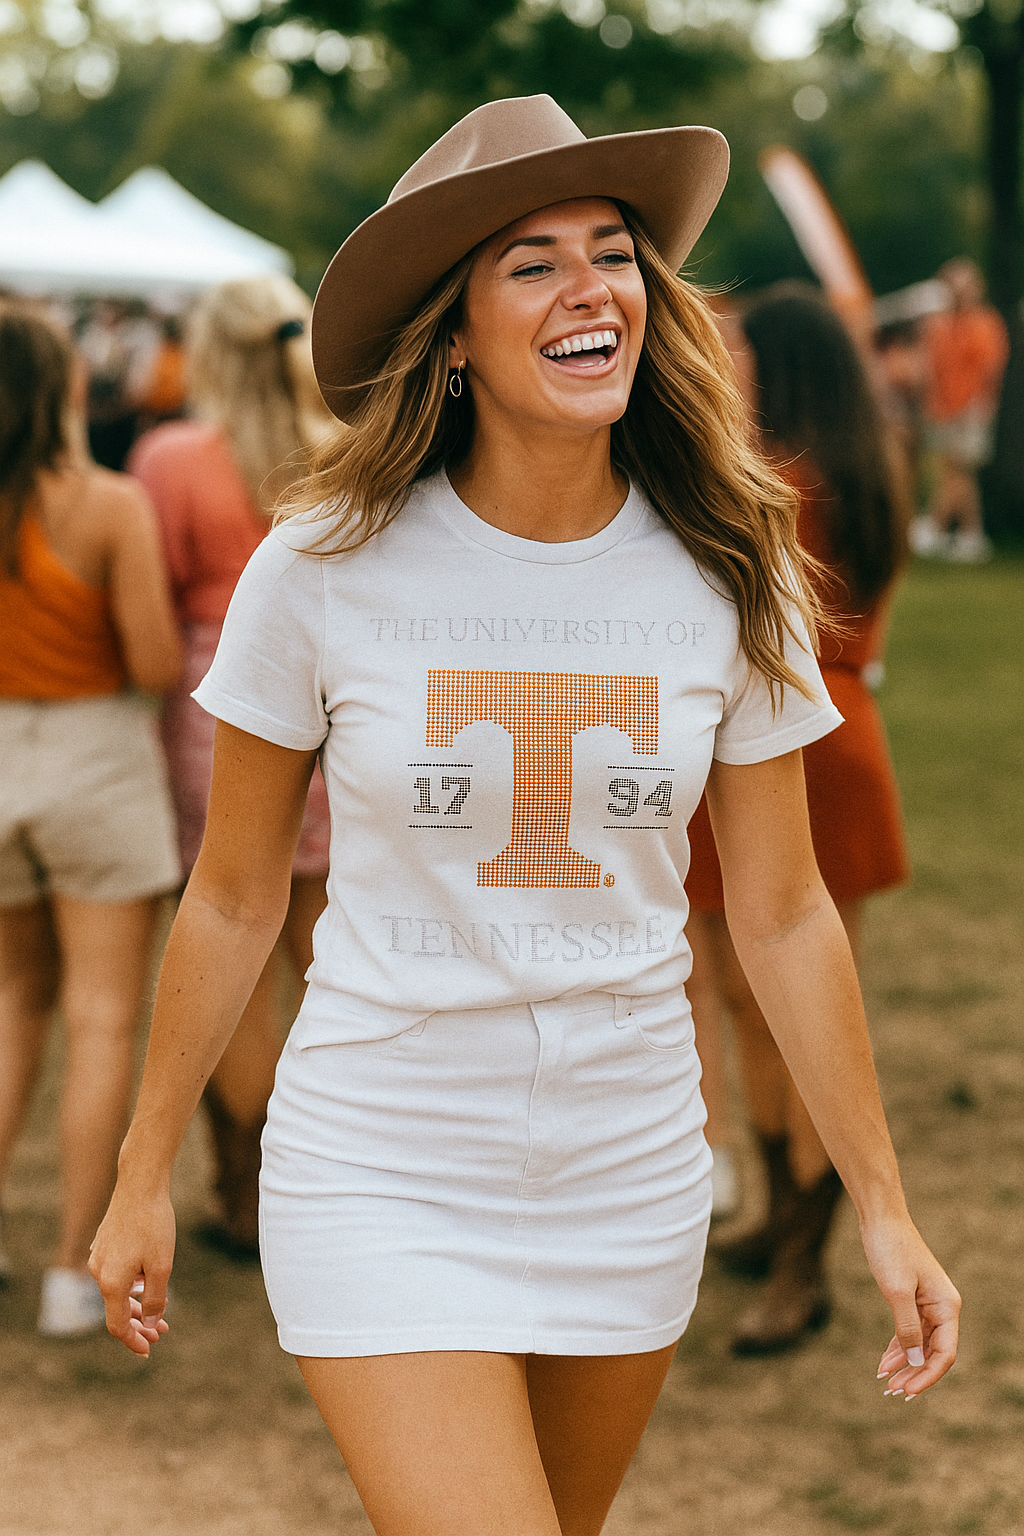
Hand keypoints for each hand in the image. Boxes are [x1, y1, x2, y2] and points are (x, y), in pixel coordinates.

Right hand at [89, 1183, 175, 1357]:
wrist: (140, 1184)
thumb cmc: (154, 1224)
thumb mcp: (162, 1266)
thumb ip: (156, 1300)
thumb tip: (151, 1325)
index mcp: (110, 1282)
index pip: (118, 1325)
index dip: (133, 1340)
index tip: (148, 1350)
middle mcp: (98, 1272)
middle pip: (117, 1309)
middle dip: (140, 1324)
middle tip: (161, 1333)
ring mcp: (99, 1257)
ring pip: (117, 1290)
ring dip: (138, 1303)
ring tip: (161, 1307)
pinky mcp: (104, 1244)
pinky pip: (116, 1273)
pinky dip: (132, 1284)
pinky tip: (148, 1282)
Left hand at [861, 1216, 960, 1399]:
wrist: (880, 1219)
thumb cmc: (890, 1249)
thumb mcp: (897, 1291)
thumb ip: (907, 1326)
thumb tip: (913, 1360)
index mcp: (947, 1306)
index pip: (945, 1353)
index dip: (927, 1376)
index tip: (907, 1391)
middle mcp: (942, 1308)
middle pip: (932, 1352)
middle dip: (914, 1374)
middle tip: (893, 1392)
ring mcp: (927, 1304)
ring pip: (919, 1345)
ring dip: (904, 1363)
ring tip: (886, 1382)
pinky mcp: (911, 1300)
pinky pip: (909, 1332)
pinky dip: (897, 1347)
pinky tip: (884, 1363)